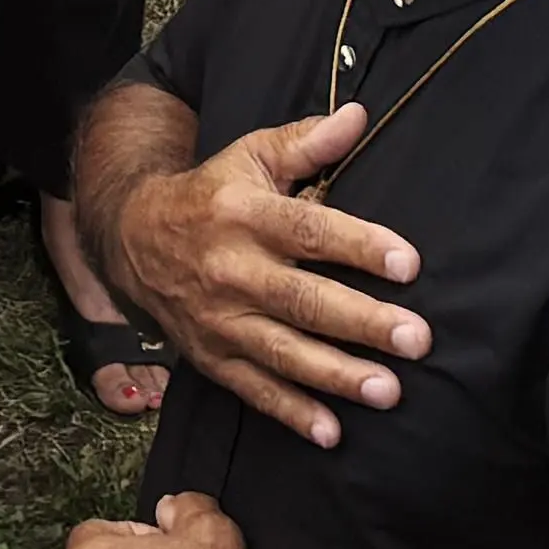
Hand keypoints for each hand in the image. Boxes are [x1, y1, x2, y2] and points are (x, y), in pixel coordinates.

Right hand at [96, 100, 422, 442]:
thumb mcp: (249, 156)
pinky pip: (253, 390)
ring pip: (282, 352)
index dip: (358, 245)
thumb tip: (358, 116)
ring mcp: (219, 319)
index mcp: (244, 213)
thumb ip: (305, 143)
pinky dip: (291, 412)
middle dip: (362, 323)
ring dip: (336, 375)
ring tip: (388, 391)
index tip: (408, 264)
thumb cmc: (211, 194)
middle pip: (303, 299)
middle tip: (417, 340)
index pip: (308, 230)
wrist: (131, 239)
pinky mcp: (211, 357)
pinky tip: (332, 432)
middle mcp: (231, 270)